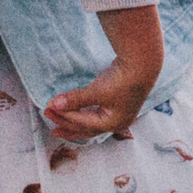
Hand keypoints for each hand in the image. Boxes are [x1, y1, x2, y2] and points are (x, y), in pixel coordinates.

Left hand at [42, 4, 162, 140]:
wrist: (143, 64)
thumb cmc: (121, 80)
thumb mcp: (97, 91)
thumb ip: (75, 99)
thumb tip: (53, 105)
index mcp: (112, 123)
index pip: (83, 122)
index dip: (65, 115)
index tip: (49, 108)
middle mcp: (116, 122)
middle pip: (87, 128)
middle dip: (68, 125)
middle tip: (50, 125)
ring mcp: (117, 112)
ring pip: (91, 122)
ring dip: (75, 121)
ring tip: (60, 124)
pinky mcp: (116, 101)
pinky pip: (95, 112)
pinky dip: (84, 113)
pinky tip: (77, 112)